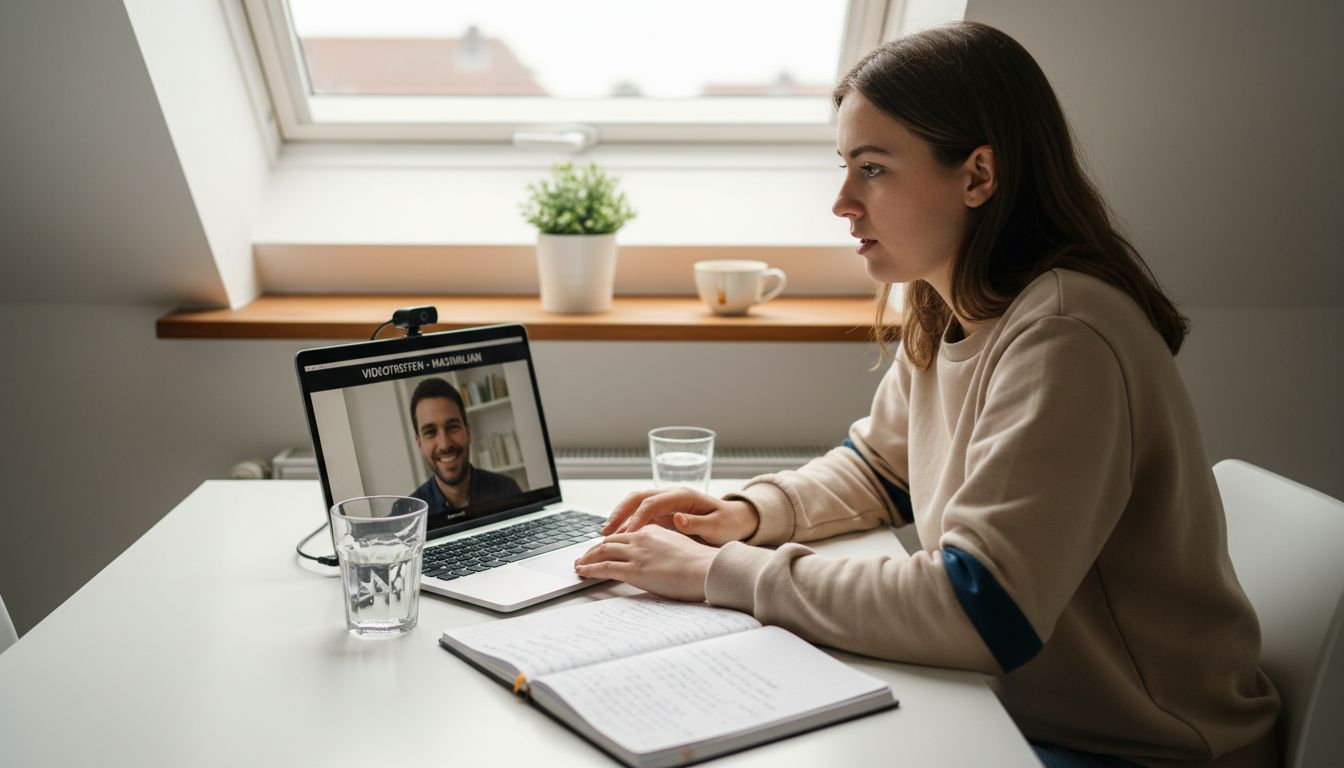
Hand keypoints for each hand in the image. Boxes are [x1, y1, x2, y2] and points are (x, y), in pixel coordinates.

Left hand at [574, 526, 717, 601]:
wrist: (707, 568)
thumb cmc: (700, 563)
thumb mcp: (680, 546)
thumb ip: (665, 547)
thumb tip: (660, 556)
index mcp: (653, 532)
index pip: (624, 534)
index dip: (609, 541)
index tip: (601, 547)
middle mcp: (641, 539)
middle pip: (609, 541)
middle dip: (593, 549)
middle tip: (583, 556)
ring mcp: (636, 554)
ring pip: (602, 552)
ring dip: (587, 559)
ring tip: (578, 565)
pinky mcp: (634, 570)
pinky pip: (604, 568)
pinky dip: (589, 569)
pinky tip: (582, 572)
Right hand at [601, 487, 759, 545]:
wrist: (734, 519)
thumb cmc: (727, 523)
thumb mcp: (717, 526)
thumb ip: (697, 523)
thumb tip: (678, 520)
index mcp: (682, 495)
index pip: (653, 502)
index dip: (639, 517)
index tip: (629, 533)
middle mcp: (670, 494)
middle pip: (637, 497)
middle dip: (619, 513)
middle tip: (605, 532)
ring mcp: (665, 502)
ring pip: (634, 505)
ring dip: (619, 518)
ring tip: (604, 535)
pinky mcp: (662, 512)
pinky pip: (639, 515)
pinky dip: (627, 524)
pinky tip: (617, 538)